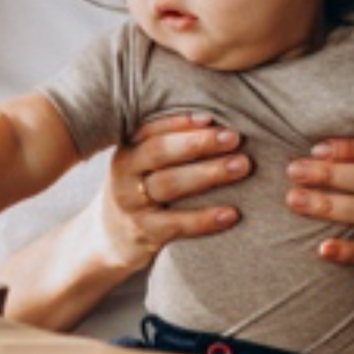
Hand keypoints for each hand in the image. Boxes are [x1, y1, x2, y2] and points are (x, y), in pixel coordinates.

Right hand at [98, 112, 248, 271]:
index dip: (181, 122)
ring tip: (242, 166)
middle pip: (160, 152)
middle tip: (233, 137)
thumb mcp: (144, 162)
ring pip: (169, 184)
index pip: (152, 129)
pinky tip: (231, 213)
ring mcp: (132, 204)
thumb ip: (172, 142)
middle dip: (198, 143)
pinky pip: (176, 224)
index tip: (212, 117)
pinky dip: (205, 219)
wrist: (112, 237)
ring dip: (208, 173)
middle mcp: (125, 173)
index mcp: (128, 149)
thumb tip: (220, 123)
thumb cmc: (143, 188)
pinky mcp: (144, 233)